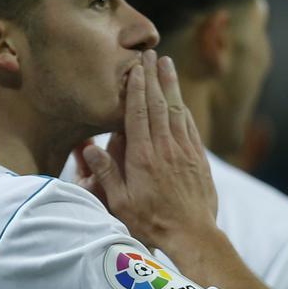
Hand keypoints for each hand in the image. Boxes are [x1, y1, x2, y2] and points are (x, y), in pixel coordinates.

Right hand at [76, 50, 216, 249]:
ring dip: (170, 85)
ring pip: (176, 110)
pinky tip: (179, 99)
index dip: (135, 88)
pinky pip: (189, 127)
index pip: (137, 114)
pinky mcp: (198, 159)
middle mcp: (164, 148)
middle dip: (153, 77)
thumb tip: (89, 148)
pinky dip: (183, 109)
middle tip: (150, 54)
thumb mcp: (120, 202)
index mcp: (142, 156)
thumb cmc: (152, 222)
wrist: (192, 234)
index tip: (134, 68)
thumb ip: (106, 173)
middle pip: (158, 104)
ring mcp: (184, 152)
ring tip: (166, 64)